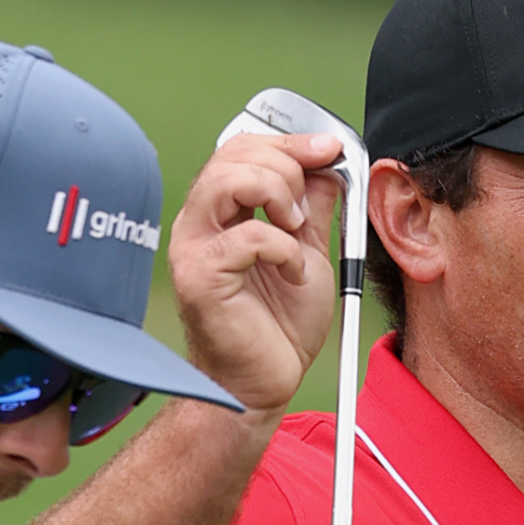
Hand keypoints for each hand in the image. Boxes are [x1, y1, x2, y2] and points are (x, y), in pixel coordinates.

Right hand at [168, 132, 346, 415]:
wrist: (265, 384)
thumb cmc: (279, 327)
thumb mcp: (308, 252)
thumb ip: (313, 207)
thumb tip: (327, 164)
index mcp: (219, 212)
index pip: (242, 148)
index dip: (289, 141)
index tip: (330, 148)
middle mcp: (198, 223)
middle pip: (234, 153)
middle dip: (287, 166)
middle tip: (308, 208)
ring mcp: (193, 248)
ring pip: (230, 179)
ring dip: (279, 196)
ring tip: (297, 232)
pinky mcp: (200, 277)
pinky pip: (247, 235)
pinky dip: (284, 249)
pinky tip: (293, 273)